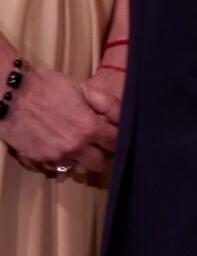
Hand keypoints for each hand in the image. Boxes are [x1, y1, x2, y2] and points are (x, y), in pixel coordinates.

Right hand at [0, 67, 117, 175]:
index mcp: (89, 128)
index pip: (116, 144)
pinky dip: (63, 161)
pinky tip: (62, 146)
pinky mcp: (37, 159)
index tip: (117, 135)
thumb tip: (125, 117)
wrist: (11, 93)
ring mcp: (54, 156)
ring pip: (79, 169)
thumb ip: (108, 104)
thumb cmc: (49, 87)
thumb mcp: (84, 88)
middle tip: (101, 144)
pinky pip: (57, 167)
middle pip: (99, 164)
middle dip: (105, 155)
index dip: (120, 140)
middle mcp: (74, 147)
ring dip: (84, 160)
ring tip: (81, 145)